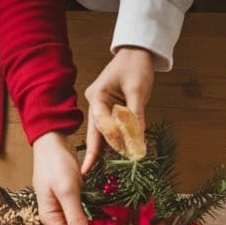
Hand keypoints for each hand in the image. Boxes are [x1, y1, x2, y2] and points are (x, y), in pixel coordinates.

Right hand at [32, 131, 88, 224]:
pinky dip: (93, 222)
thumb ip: (74, 215)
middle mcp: (56, 219)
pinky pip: (82, 219)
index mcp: (50, 219)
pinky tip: (107, 223)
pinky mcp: (70, 203)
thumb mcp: (66, 190)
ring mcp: (63, 211)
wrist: (51, 143)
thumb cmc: (56, 165)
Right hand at [81, 47, 154, 173]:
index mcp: (98, 96)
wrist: (138, 52)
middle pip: (95, 130)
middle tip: (86, 171)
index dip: (101, 144)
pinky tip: (115, 154)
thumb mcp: (138, 90)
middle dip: (93, 151)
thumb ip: (136, 114)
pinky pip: (111, 127)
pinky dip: (114, 140)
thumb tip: (139, 138)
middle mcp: (96, 102)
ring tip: (98, 168)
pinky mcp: (110, 108)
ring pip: (102, 131)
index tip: (96, 161)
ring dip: (105, 148)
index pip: (100, 124)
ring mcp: (101, 106)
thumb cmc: (136, 65)